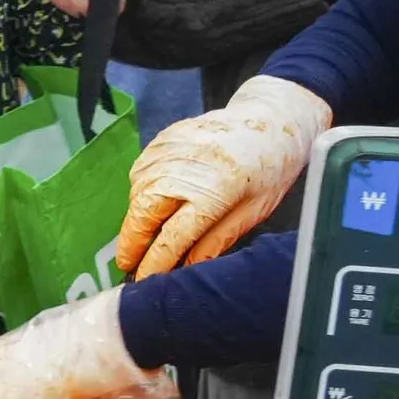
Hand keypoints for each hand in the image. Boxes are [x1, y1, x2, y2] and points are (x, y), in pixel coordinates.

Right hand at [113, 75, 332, 277]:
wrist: (271, 119)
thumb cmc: (270, 168)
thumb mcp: (254, 212)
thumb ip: (217, 239)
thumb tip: (186, 266)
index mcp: (213, 193)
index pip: (172, 238)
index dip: (154, 263)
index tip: (143, 279)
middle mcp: (185, 170)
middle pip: (143, 214)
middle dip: (131, 242)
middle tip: (126, 263)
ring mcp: (171, 150)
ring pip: (137, 192)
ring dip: (135, 217)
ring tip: (141, 234)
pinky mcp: (164, 138)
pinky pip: (140, 171)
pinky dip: (140, 190)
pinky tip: (150, 202)